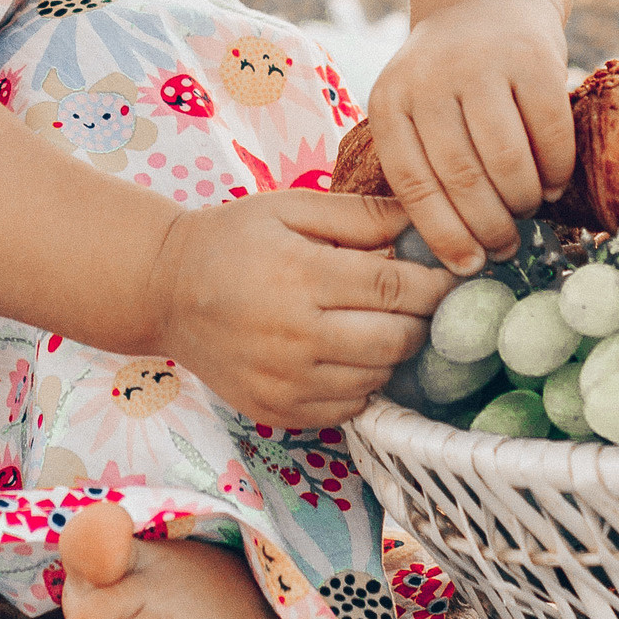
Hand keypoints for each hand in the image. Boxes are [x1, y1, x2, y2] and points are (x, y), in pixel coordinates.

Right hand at [148, 190, 451, 425]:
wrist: (164, 291)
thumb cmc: (233, 239)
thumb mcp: (291, 207)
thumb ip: (360, 213)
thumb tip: (426, 218)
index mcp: (300, 275)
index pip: (394, 287)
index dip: (435, 283)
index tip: (454, 275)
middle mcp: (294, 336)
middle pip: (395, 339)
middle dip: (422, 320)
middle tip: (422, 302)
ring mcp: (285, 382)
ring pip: (377, 377)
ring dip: (394, 353)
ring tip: (382, 324)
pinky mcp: (278, 411)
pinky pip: (348, 408)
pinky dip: (362, 384)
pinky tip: (350, 354)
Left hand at [363, 0, 577, 272]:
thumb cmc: (451, 79)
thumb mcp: (416, 108)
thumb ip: (427, 164)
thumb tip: (457, 255)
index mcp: (390, 101)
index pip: (413, 184)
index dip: (443, 234)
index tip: (467, 266)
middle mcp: (429, 79)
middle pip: (461, 177)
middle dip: (489, 226)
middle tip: (506, 247)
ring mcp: (481, 64)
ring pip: (506, 160)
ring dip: (523, 201)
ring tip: (528, 211)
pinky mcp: (532, 57)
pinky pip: (549, 133)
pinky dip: (555, 169)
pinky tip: (552, 182)